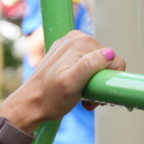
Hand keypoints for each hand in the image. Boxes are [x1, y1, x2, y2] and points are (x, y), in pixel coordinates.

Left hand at [0, 30, 117, 128]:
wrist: (30, 104)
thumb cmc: (49, 99)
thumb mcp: (72, 84)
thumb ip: (90, 66)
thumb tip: (109, 53)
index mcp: (81, 41)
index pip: (113, 59)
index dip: (108, 79)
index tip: (95, 93)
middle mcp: (77, 38)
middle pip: (106, 61)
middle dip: (100, 81)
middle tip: (88, 96)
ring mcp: (71, 45)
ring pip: (98, 64)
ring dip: (94, 82)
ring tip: (81, 94)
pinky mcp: (67, 53)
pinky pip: (87, 64)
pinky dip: (86, 78)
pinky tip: (77, 88)